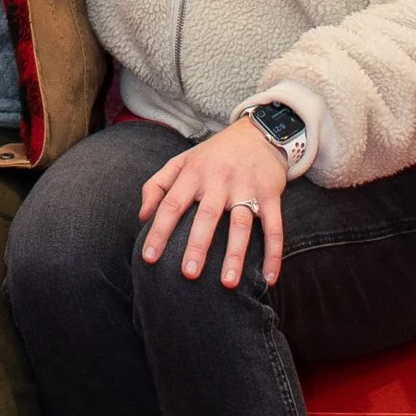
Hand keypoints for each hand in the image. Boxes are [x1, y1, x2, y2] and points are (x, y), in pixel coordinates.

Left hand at [139, 121, 290, 288]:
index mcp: (193, 173)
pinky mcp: (270, 194)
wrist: (258, 132)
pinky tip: (269, 278)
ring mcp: (246, 186)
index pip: (172, 203)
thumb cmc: (213, 155)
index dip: (159, 230)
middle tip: (188, 274)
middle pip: (207, 215)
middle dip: (197, 245)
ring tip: (227, 283)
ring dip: (235, 254)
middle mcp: (219, 179)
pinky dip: (273, 252)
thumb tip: (142, 217)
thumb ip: (157, 186)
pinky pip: (274, 226)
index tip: (149, 257)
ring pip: (241, 223)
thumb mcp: (181, 161)